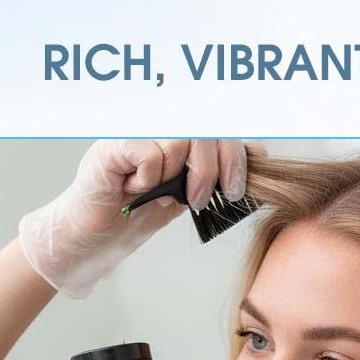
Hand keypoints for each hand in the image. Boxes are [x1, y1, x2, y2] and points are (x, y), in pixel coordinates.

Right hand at [18, 139, 247, 298]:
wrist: (101, 235)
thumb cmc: (141, 211)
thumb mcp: (189, 191)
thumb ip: (218, 168)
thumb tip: (259, 151)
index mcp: (179, 131)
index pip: (219, 126)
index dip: (234, 155)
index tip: (234, 189)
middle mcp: (158, 124)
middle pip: (204, 128)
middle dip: (211, 170)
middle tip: (198, 199)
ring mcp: (136, 130)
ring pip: (178, 140)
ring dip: (174, 177)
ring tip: (157, 192)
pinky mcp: (113, 144)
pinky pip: (149, 152)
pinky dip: (148, 178)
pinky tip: (134, 187)